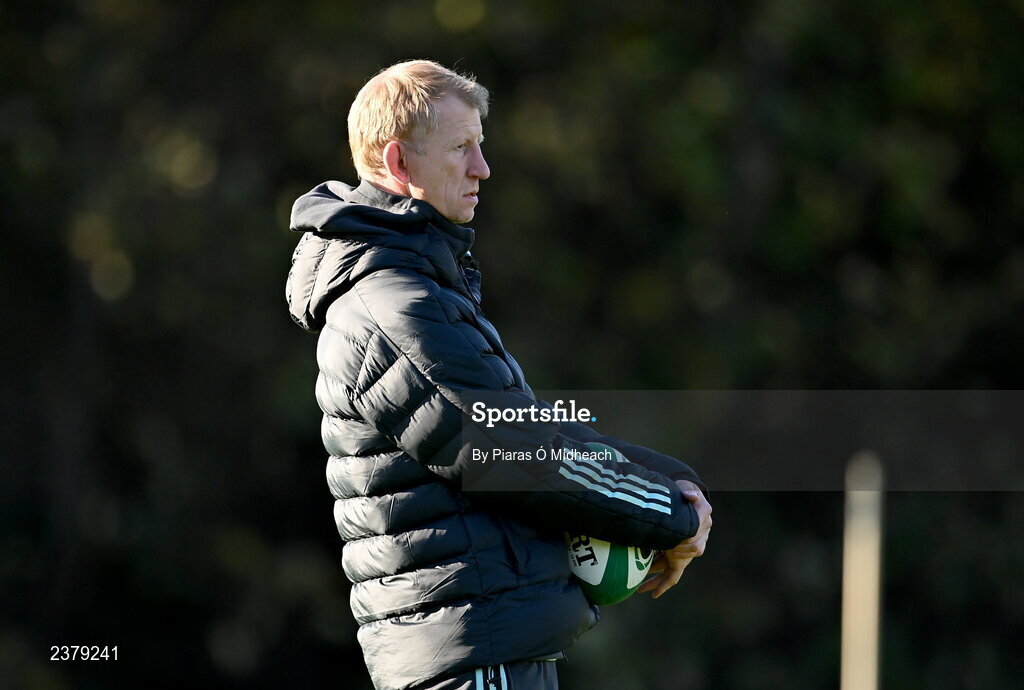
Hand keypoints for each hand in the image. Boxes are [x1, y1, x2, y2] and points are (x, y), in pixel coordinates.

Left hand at [637, 481, 711, 598]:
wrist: (688, 499)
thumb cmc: (687, 495)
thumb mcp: (688, 490)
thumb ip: (689, 492)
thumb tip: (689, 495)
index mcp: (695, 529)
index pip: (685, 542)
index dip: (670, 548)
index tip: (654, 549)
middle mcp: (692, 543)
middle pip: (673, 558)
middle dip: (655, 564)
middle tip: (635, 571)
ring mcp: (686, 553)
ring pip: (669, 568)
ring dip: (655, 576)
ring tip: (638, 586)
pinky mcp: (681, 559)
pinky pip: (673, 576)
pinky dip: (662, 585)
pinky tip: (651, 594)